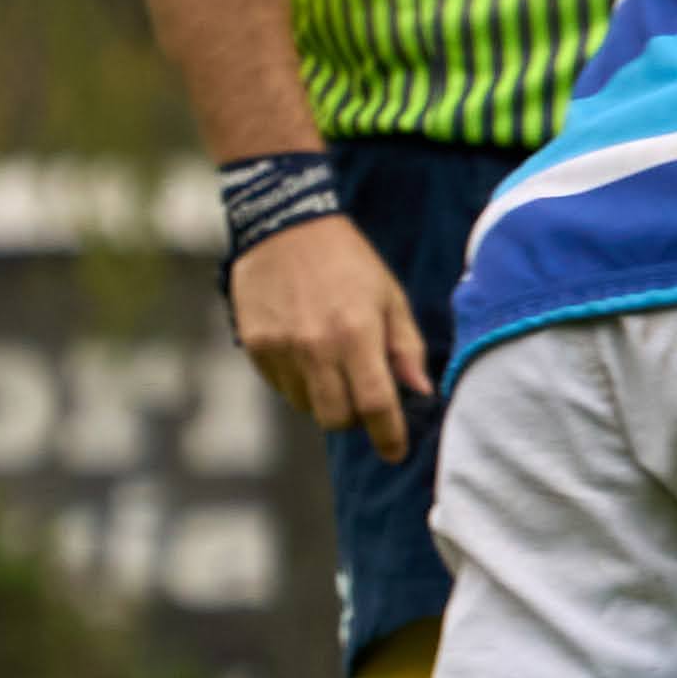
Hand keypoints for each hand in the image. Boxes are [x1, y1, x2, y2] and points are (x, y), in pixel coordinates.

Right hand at [227, 212, 429, 461]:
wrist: (284, 226)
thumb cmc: (348, 262)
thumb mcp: (390, 297)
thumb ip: (407, 348)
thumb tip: (421, 392)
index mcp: (356, 334)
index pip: (376, 405)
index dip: (389, 436)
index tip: (395, 451)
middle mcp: (316, 347)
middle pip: (336, 418)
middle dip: (355, 418)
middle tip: (362, 397)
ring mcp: (281, 348)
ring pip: (306, 406)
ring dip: (324, 398)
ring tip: (331, 363)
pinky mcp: (256, 345)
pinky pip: (281, 386)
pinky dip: (297, 381)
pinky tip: (304, 349)